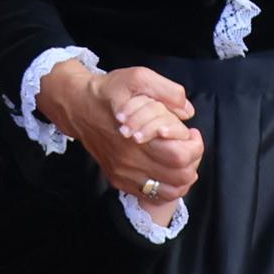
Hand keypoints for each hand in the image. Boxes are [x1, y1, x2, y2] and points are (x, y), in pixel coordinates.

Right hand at [40, 60, 199, 205]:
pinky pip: (151, 196)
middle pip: (178, 176)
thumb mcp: (138, 77)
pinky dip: (168, 188)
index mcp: (138, 137)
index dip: (195, 146)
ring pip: (168, 191)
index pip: (180, 156)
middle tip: (188, 145)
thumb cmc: (110, 91)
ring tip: (181, 159)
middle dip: (193, 161)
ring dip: (183, 177)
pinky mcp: (118, 179)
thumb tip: (187, 111)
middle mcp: (130, 161)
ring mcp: (124, 173)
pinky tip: (168, 171)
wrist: (78, 106)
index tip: (192, 132)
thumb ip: (168, 91)